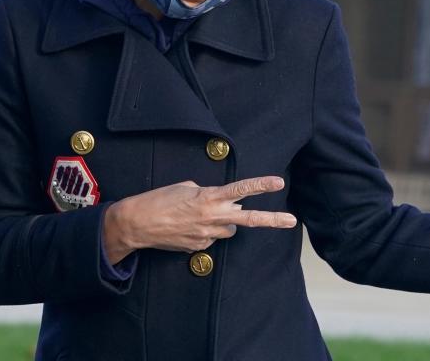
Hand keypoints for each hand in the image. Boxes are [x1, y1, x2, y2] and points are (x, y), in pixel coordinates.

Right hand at [103, 176, 296, 263]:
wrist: (137, 224)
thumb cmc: (159, 200)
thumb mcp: (186, 187)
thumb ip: (208, 193)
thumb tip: (221, 202)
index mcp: (209, 197)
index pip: (241, 189)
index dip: (261, 185)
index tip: (279, 182)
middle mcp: (212, 217)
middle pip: (249, 219)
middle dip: (272, 220)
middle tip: (291, 221)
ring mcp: (207, 235)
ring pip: (229, 229)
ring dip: (224, 222)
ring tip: (201, 216)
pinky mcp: (199, 247)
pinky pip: (212, 238)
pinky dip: (206, 232)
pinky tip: (188, 227)